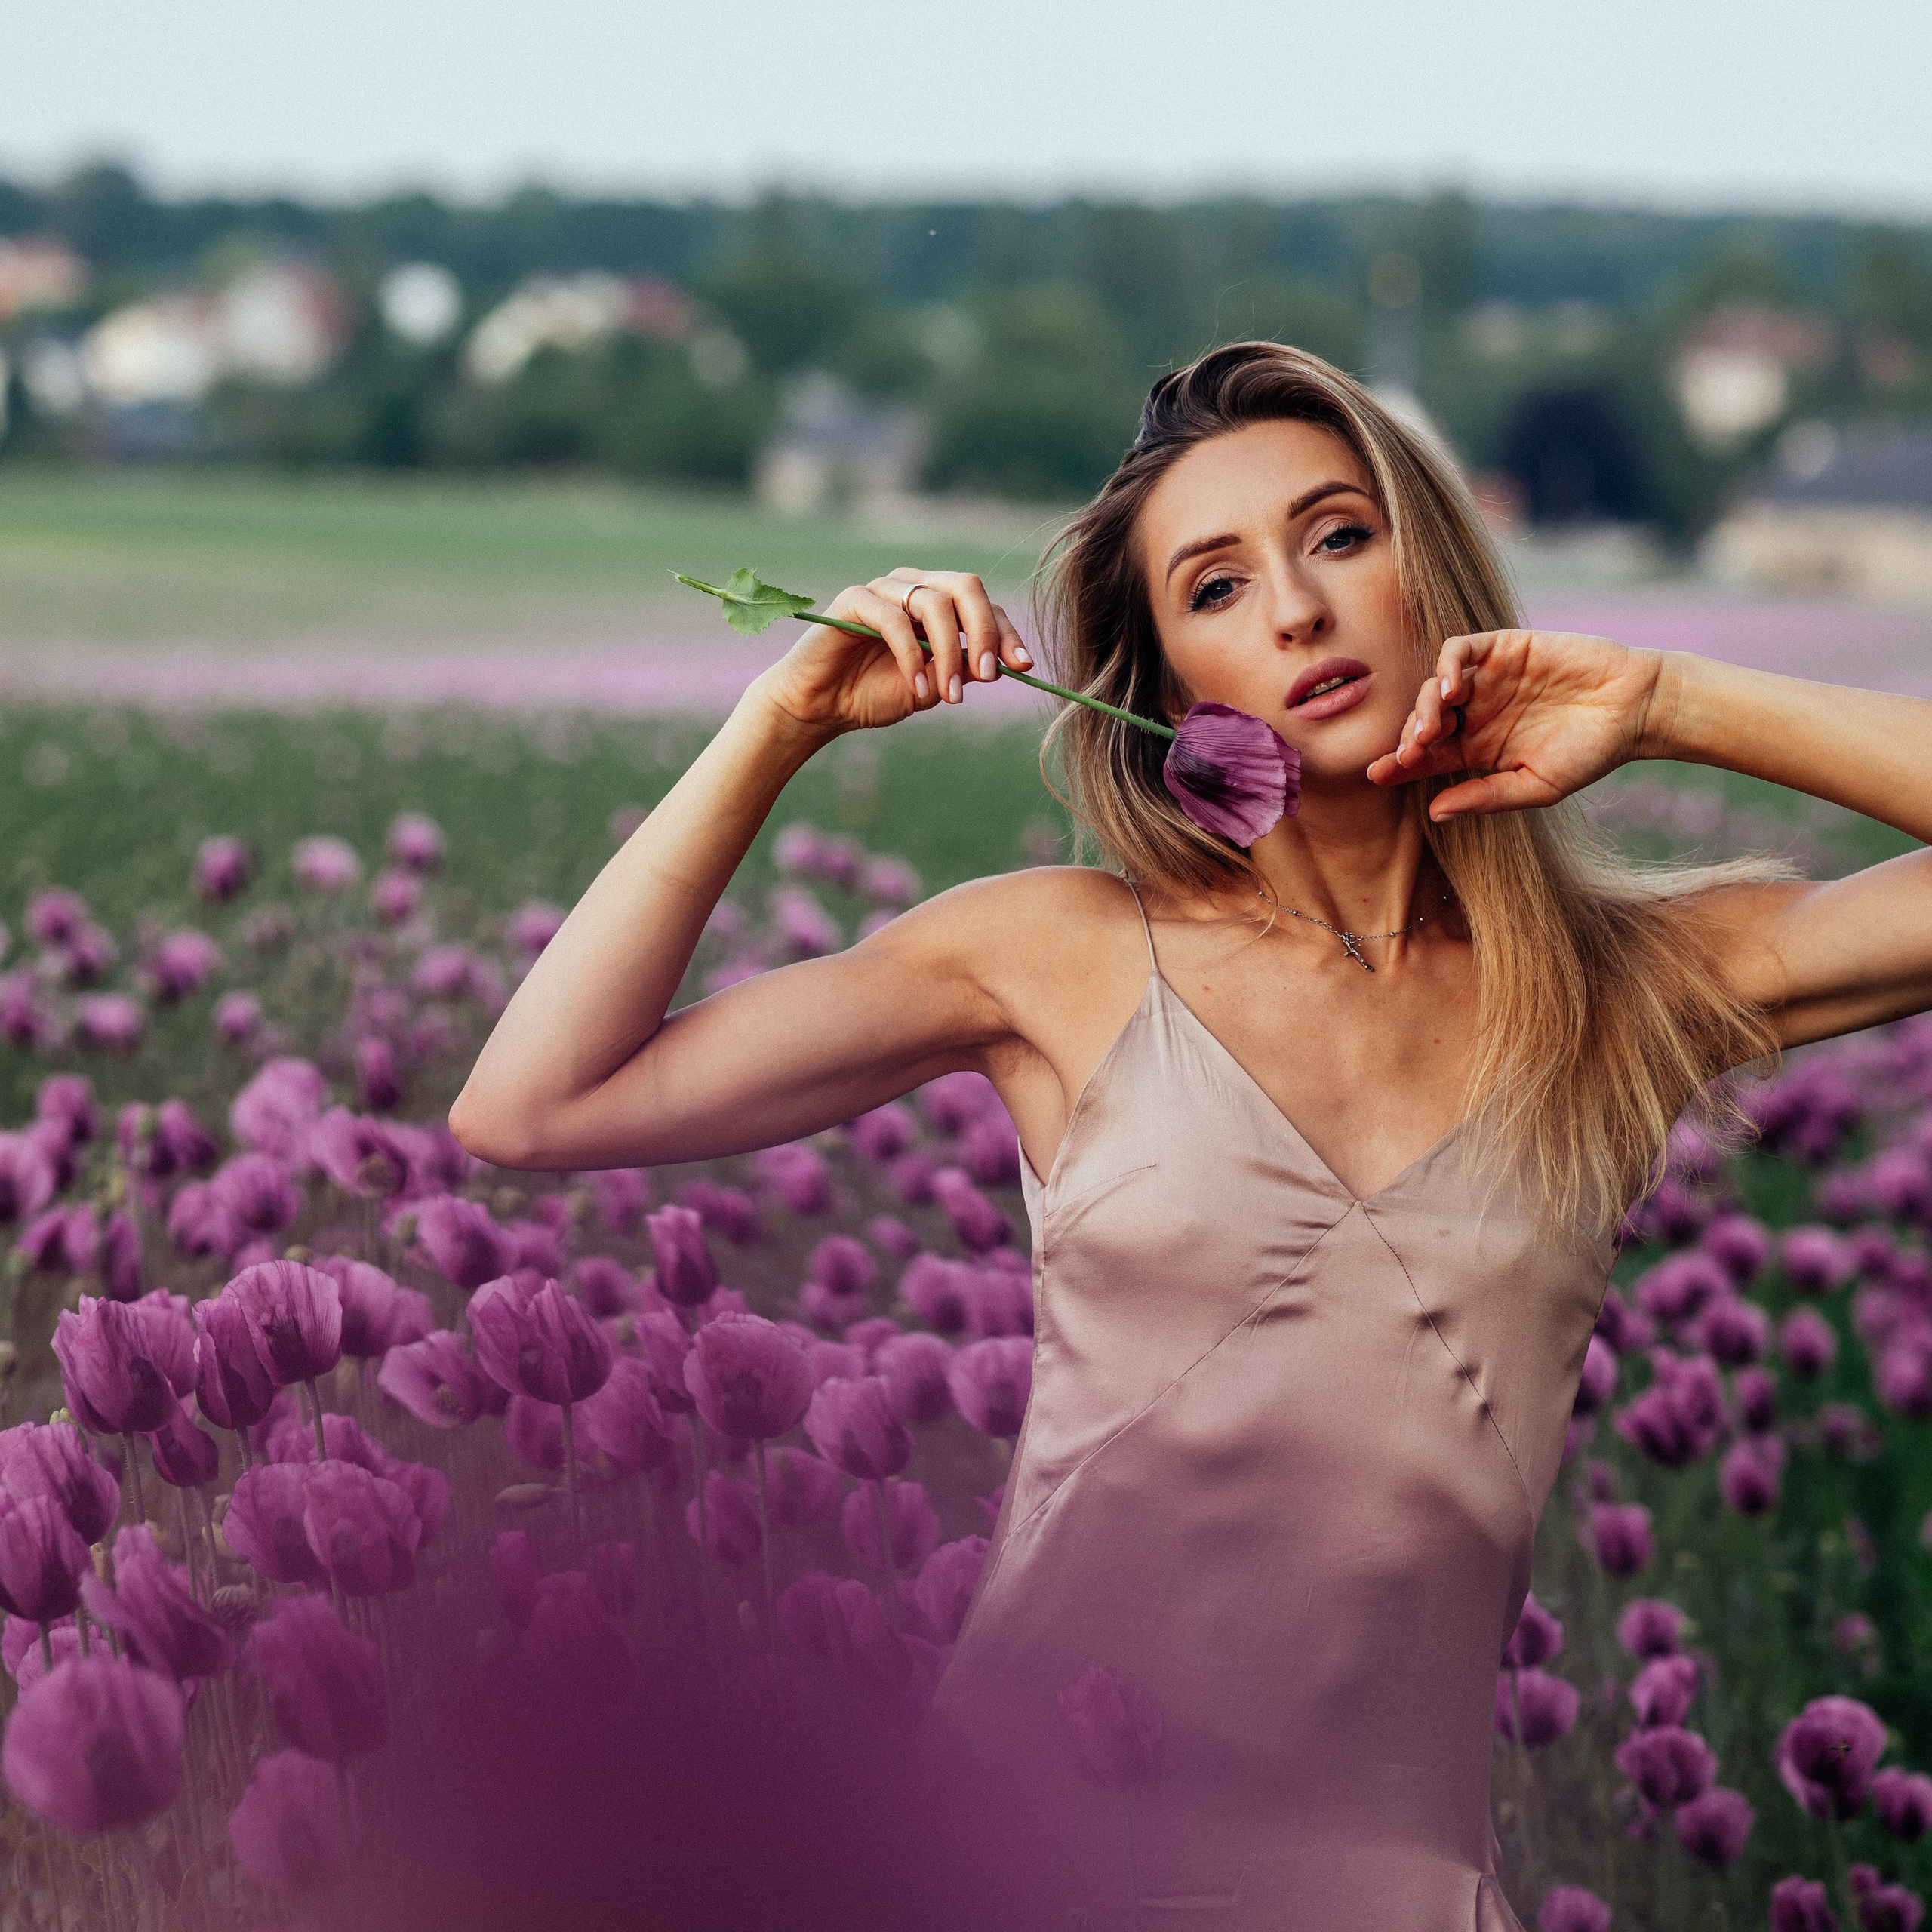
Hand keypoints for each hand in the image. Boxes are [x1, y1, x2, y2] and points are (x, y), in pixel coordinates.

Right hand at [752, 568, 1034, 734]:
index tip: (1024, 667)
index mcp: (939, 603)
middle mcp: (914, 587)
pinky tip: (918, 691)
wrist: (822, 707)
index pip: (984, 605)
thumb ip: (962, 670)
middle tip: (988, 675)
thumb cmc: (877, 694)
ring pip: (934, 602)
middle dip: (985, 630)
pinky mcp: (854, 600)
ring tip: (950, 696)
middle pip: (966, 586)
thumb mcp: (933, 687)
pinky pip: (894, 620)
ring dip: (948, 652)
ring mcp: (884, 589)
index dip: (1007, 633)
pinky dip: (912, 658)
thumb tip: (1002, 664)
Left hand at [1365, 629, 1665, 817]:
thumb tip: (1434, 813)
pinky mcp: (1503, 648)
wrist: (1636, 707)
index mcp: (1476, 749)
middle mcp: (1474, 714)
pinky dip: (1447, 666)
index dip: (1398, 764)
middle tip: (1409, 752)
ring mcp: (1487, 680)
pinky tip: (1451, 689)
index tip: (1377, 775)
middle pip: (1422, 721)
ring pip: (1434, 687)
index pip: (1425, 757)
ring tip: (1430, 728)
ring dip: (1424, 707)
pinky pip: (1459, 650)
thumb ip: (1485, 796)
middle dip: (1410, 738)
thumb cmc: (1590, 753)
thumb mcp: (1535, 786)